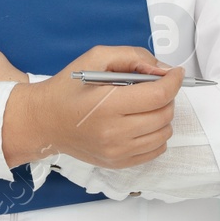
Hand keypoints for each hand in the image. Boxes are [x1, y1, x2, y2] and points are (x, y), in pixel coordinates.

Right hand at [3, 47, 182, 169]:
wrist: (44, 121)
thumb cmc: (68, 88)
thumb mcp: (95, 58)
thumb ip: (131, 57)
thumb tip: (163, 70)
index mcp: (107, 104)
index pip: (158, 95)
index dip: (174, 81)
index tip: (176, 74)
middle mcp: (114, 132)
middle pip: (164, 114)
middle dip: (166, 96)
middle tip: (153, 87)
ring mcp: (117, 152)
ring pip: (164, 133)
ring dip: (162, 115)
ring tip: (144, 106)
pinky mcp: (118, 163)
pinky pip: (155, 150)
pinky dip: (156, 134)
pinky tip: (140, 122)